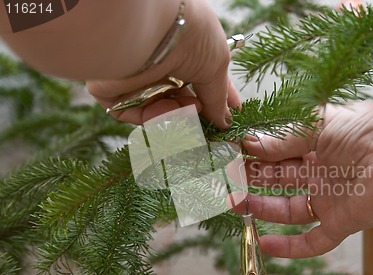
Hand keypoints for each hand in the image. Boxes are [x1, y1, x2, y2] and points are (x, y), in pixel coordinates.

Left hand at [86, 0, 239, 127]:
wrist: (151, 29)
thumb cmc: (191, 35)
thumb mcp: (217, 65)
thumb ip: (219, 97)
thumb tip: (224, 121)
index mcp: (186, 46)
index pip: (203, 78)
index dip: (218, 98)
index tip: (231, 116)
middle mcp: (161, 59)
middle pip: (180, 97)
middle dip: (197, 111)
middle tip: (210, 122)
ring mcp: (138, 74)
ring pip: (160, 108)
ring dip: (179, 114)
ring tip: (190, 109)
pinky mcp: (115, 89)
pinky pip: (136, 113)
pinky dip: (154, 117)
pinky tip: (167, 110)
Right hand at [235, 102, 372, 257]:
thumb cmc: (366, 129)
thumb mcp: (317, 125)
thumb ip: (283, 139)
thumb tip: (248, 143)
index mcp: (316, 145)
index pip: (277, 153)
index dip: (253, 155)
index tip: (228, 155)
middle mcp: (320, 173)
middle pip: (278, 181)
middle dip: (251, 180)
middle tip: (224, 181)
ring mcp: (329, 200)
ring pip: (288, 210)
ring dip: (261, 209)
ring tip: (234, 205)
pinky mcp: (341, 223)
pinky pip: (313, 241)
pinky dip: (290, 247)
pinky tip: (264, 244)